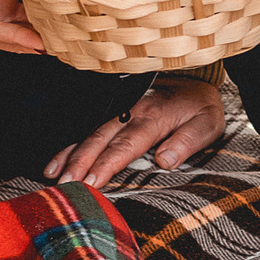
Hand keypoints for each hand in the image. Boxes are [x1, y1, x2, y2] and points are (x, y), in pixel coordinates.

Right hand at [47, 75, 227, 185]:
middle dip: (80, 163)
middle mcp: (131, 111)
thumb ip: (188, 141)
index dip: (106, 165)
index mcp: (153, 117)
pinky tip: (56, 161)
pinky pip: (88, 128)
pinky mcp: (114, 110)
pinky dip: (70, 145)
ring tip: (52, 175)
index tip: (91, 183)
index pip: (126, 145)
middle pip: (100, 139)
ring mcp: (119, 109)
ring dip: (69, 155)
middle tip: (65, 185)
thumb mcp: (208, 122)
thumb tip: (164, 161)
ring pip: (89, 133)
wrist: (195, 74)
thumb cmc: (200, 105)